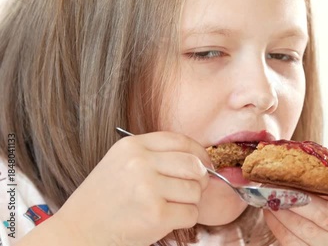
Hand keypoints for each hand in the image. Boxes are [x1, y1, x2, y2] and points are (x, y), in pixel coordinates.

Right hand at [52, 132, 210, 245]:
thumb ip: (154, 156)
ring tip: (169, 207)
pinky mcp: (156, 214)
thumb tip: (199, 160)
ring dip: (189, 202)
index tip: (205, 164)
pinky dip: (184, 219)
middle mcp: (141, 163)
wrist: (78, 231)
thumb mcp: (120, 163)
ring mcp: (148, 188)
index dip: (200, 153)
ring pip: (195, 191)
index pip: (181, 141)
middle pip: (194, 165)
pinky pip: (191, 213)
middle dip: (200, 179)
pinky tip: (165, 220)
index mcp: (133, 146)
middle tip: (192, 189)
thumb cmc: (103, 200)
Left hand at [264, 179, 327, 245]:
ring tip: (267, 196)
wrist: (315, 222)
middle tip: (277, 186)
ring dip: (282, 211)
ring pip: (305, 231)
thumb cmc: (322, 196)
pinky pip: (292, 243)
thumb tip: (288, 157)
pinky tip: (270, 211)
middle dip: (298, 200)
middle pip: (327, 216)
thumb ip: (323, 175)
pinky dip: (277, 225)